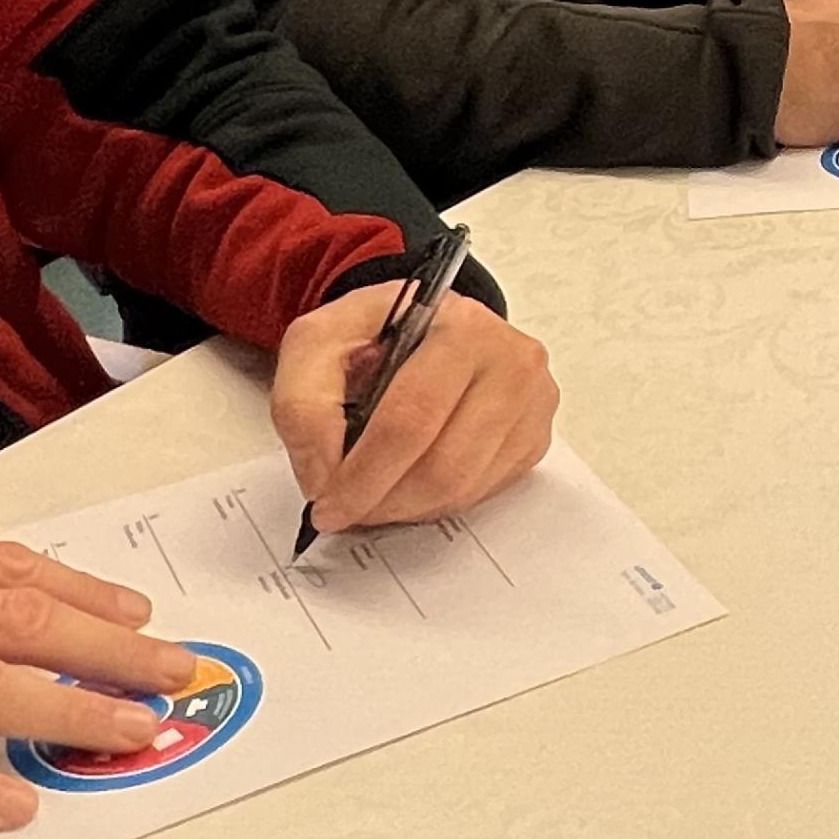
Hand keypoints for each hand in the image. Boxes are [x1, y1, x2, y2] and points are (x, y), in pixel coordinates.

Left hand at [273, 283, 558, 537]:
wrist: (422, 326)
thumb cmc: (376, 334)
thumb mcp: (317, 342)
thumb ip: (302, 402)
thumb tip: (324, 476)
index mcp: (460, 326)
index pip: (411, 418)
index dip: (363, 473)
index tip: (327, 504)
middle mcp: (511, 361)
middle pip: (444, 465)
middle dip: (384, 502)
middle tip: (347, 512)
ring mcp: (532, 402)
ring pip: (464, 488)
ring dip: (407, 508)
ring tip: (374, 496)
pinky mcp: (536, 436)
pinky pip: (483, 494)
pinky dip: (437, 503)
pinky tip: (410, 482)